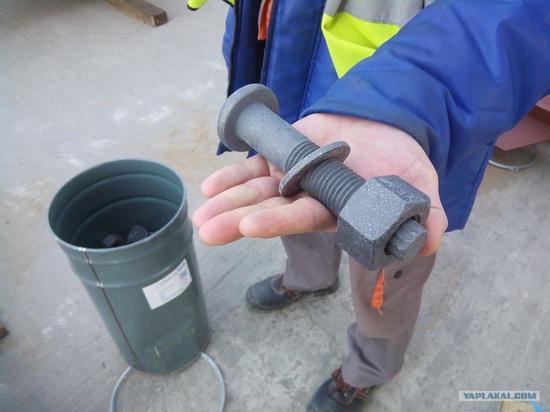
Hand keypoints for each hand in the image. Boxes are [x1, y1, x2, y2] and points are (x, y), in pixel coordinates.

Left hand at [192, 113, 447, 255]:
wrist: (387, 129)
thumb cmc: (401, 164)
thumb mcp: (420, 188)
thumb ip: (427, 214)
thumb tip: (433, 239)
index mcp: (335, 210)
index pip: (304, 218)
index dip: (278, 221)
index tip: (250, 227)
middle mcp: (309, 196)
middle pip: (270, 209)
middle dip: (237, 219)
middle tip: (208, 231)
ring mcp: (295, 174)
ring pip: (257, 190)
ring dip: (228, 200)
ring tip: (201, 214)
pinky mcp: (287, 152)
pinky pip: (257, 163)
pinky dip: (234, 173)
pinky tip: (210, 185)